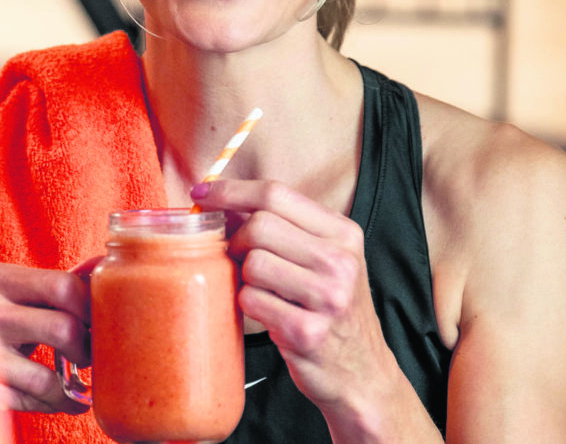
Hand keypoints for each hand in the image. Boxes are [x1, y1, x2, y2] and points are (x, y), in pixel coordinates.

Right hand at [0, 259, 98, 413]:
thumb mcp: (17, 289)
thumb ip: (60, 281)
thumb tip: (104, 261)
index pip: (65, 287)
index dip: (94, 308)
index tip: (101, 321)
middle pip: (63, 329)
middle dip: (87, 349)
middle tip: (87, 355)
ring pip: (46, 379)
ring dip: (70, 389)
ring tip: (76, 388)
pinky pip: (27, 405)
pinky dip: (48, 405)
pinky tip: (53, 399)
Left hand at [191, 179, 399, 420]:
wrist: (363, 373)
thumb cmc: (331, 311)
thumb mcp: (325, 261)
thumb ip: (285, 229)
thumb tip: (224, 202)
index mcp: (344, 233)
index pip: (275, 193)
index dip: (231, 191)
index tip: (202, 194)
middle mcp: (340, 260)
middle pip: (259, 225)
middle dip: (235, 240)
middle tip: (236, 259)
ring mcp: (327, 297)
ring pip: (252, 263)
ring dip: (244, 278)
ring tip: (262, 291)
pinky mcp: (308, 331)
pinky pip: (252, 300)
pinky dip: (249, 305)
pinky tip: (269, 315)